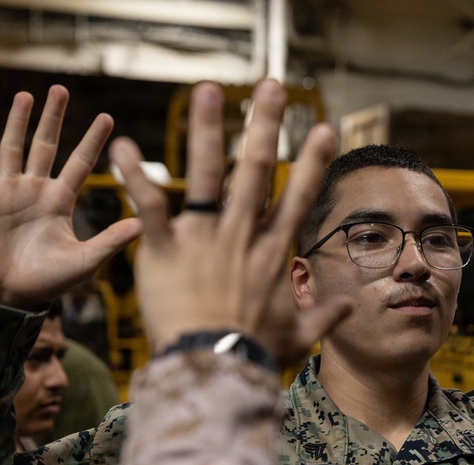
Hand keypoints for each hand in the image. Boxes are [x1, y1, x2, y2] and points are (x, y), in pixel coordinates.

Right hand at [0, 85, 142, 309]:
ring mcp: (8, 193)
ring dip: (18, 122)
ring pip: (13, 148)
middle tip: (61, 89)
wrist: (8, 297)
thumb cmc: (48, 282)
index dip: (93, 140)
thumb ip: (110, 241)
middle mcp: (36, 191)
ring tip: (26, 95)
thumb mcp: (85, 261)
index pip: (80, 163)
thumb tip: (142, 226)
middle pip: (46, 146)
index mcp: (61, 201)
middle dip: (54, 118)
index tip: (108, 117)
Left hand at [110, 80, 351, 365]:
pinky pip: (150, 206)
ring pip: (206, 175)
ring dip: (205, 131)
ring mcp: (203, 239)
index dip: (312, 161)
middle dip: (264, 125)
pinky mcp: (165, 250)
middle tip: (270, 87)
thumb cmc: (255, 354)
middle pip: (255, 170)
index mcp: (273, 251)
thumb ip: (324, 315)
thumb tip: (350, 306)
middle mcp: (241, 235)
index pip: (298, 196)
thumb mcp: (299, 335)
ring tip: (206, 91)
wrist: (212, 368)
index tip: (323, 129)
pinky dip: (135, 177)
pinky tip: (124, 147)